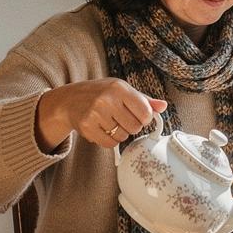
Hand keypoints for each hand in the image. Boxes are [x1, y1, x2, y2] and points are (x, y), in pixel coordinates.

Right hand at [36, 78, 166, 150]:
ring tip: (110, 122)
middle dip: (132, 126)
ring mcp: (95, 114)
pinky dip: (109, 140)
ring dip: (120, 133)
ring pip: (123, 136)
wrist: (70, 100)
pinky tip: (102, 129)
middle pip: (135, 127)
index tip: (139, 116)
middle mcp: (107, 99)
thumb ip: (143, 100)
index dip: (145, 118)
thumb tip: (163, 106)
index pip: (145, 112)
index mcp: (119, 88)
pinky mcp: (87, 127)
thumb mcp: (121, 90)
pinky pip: (109, 144)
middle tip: (121, 118)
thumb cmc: (100, 93)